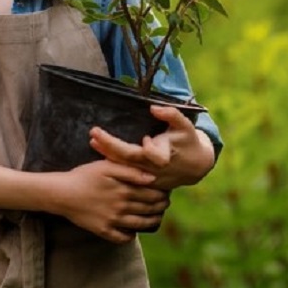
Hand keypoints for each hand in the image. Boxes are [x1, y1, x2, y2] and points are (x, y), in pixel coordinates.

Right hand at [47, 159, 169, 242]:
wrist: (62, 193)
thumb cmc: (84, 176)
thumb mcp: (106, 166)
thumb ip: (130, 171)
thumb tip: (152, 179)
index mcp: (124, 190)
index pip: (152, 194)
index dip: (162, 194)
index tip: (166, 192)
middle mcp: (122, 207)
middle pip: (149, 210)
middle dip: (161, 207)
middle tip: (164, 204)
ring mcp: (113, 221)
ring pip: (141, 225)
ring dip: (153, 222)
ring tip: (156, 218)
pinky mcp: (104, 231)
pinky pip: (123, 238)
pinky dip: (132, 235)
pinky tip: (134, 231)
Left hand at [89, 105, 216, 189]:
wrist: (193, 166)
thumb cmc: (187, 141)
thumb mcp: (185, 126)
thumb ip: (172, 115)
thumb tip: (154, 108)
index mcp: (165, 155)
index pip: (154, 156)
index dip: (151, 149)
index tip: (146, 140)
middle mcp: (153, 167)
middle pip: (129, 158)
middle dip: (111, 146)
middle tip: (94, 132)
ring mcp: (145, 175)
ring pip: (123, 165)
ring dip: (106, 152)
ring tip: (93, 140)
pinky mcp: (140, 179)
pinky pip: (122, 171)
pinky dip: (109, 160)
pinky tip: (97, 148)